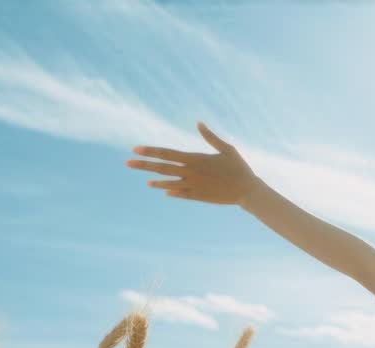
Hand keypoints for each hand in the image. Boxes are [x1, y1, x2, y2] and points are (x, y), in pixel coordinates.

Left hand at [126, 122, 258, 204]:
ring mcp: (193, 186)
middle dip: (143, 165)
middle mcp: (190, 172)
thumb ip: (210, 137)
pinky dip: (171, 191)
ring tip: (146, 181)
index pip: (167, 153)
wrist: (247, 191)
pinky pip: (180, 194)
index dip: (150, 151)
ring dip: (156, 181)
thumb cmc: (239, 168)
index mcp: (195, 159)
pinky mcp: (198, 196)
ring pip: (168, 183)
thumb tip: (199, 122)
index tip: (135, 149)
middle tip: (127, 162)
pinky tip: (163, 190)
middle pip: (162, 168)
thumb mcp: (227, 149)